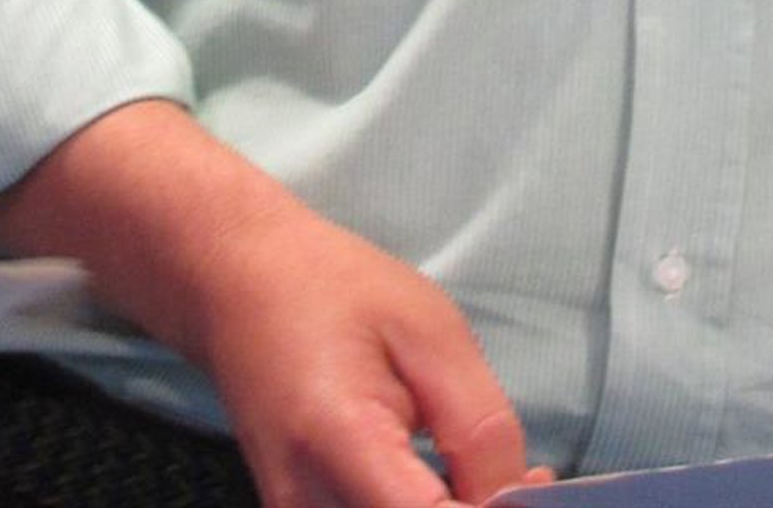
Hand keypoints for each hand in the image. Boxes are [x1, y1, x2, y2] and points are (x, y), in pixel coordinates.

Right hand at [184, 190, 545, 507]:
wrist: (237, 287)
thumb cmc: (333, 290)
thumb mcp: (428, 329)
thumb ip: (477, 426)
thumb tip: (516, 502)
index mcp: (339, 444)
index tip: (535, 489)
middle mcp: (305, 504)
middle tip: (522, 485)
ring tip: (480, 479)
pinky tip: (447, 490)